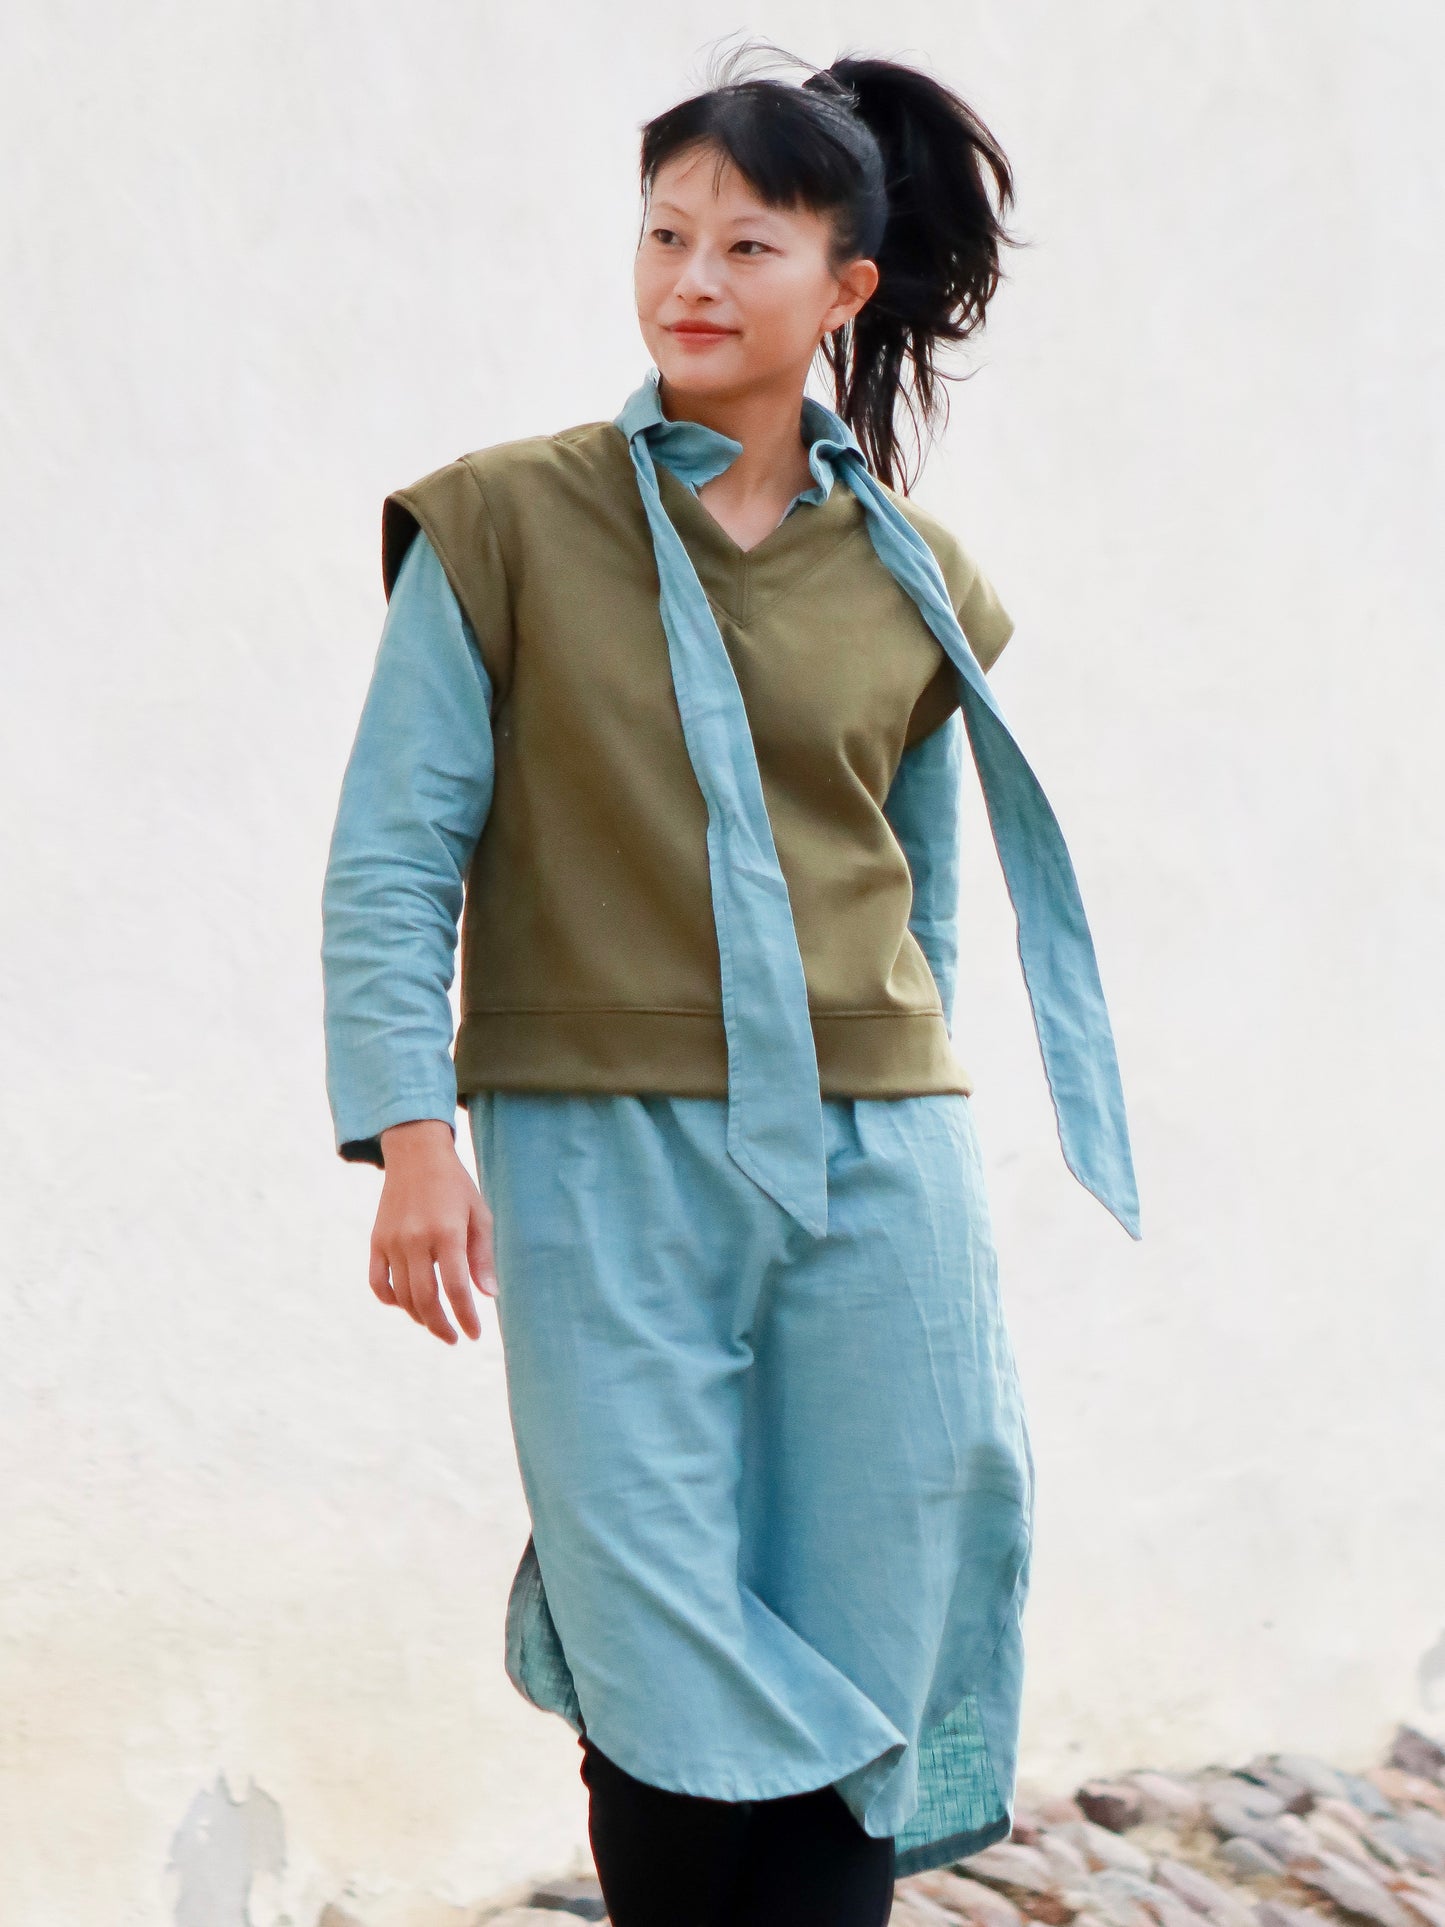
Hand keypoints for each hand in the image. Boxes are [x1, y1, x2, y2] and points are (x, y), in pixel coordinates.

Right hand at [369, 1119, 496, 1343]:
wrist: (416, 1155)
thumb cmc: (455, 1187)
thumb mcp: (479, 1215)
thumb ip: (483, 1257)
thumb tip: (488, 1296)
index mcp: (447, 1232)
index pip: (456, 1288)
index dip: (466, 1317)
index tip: (474, 1334)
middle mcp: (416, 1239)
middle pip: (426, 1299)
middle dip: (442, 1326)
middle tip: (454, 1338)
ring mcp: (392, 1242)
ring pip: (402, 1296)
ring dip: (419, 1316)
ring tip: (436, 1322)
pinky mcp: (376, 1241)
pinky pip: (378, 1282)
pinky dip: (390, 1300)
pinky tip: (406, 1305)